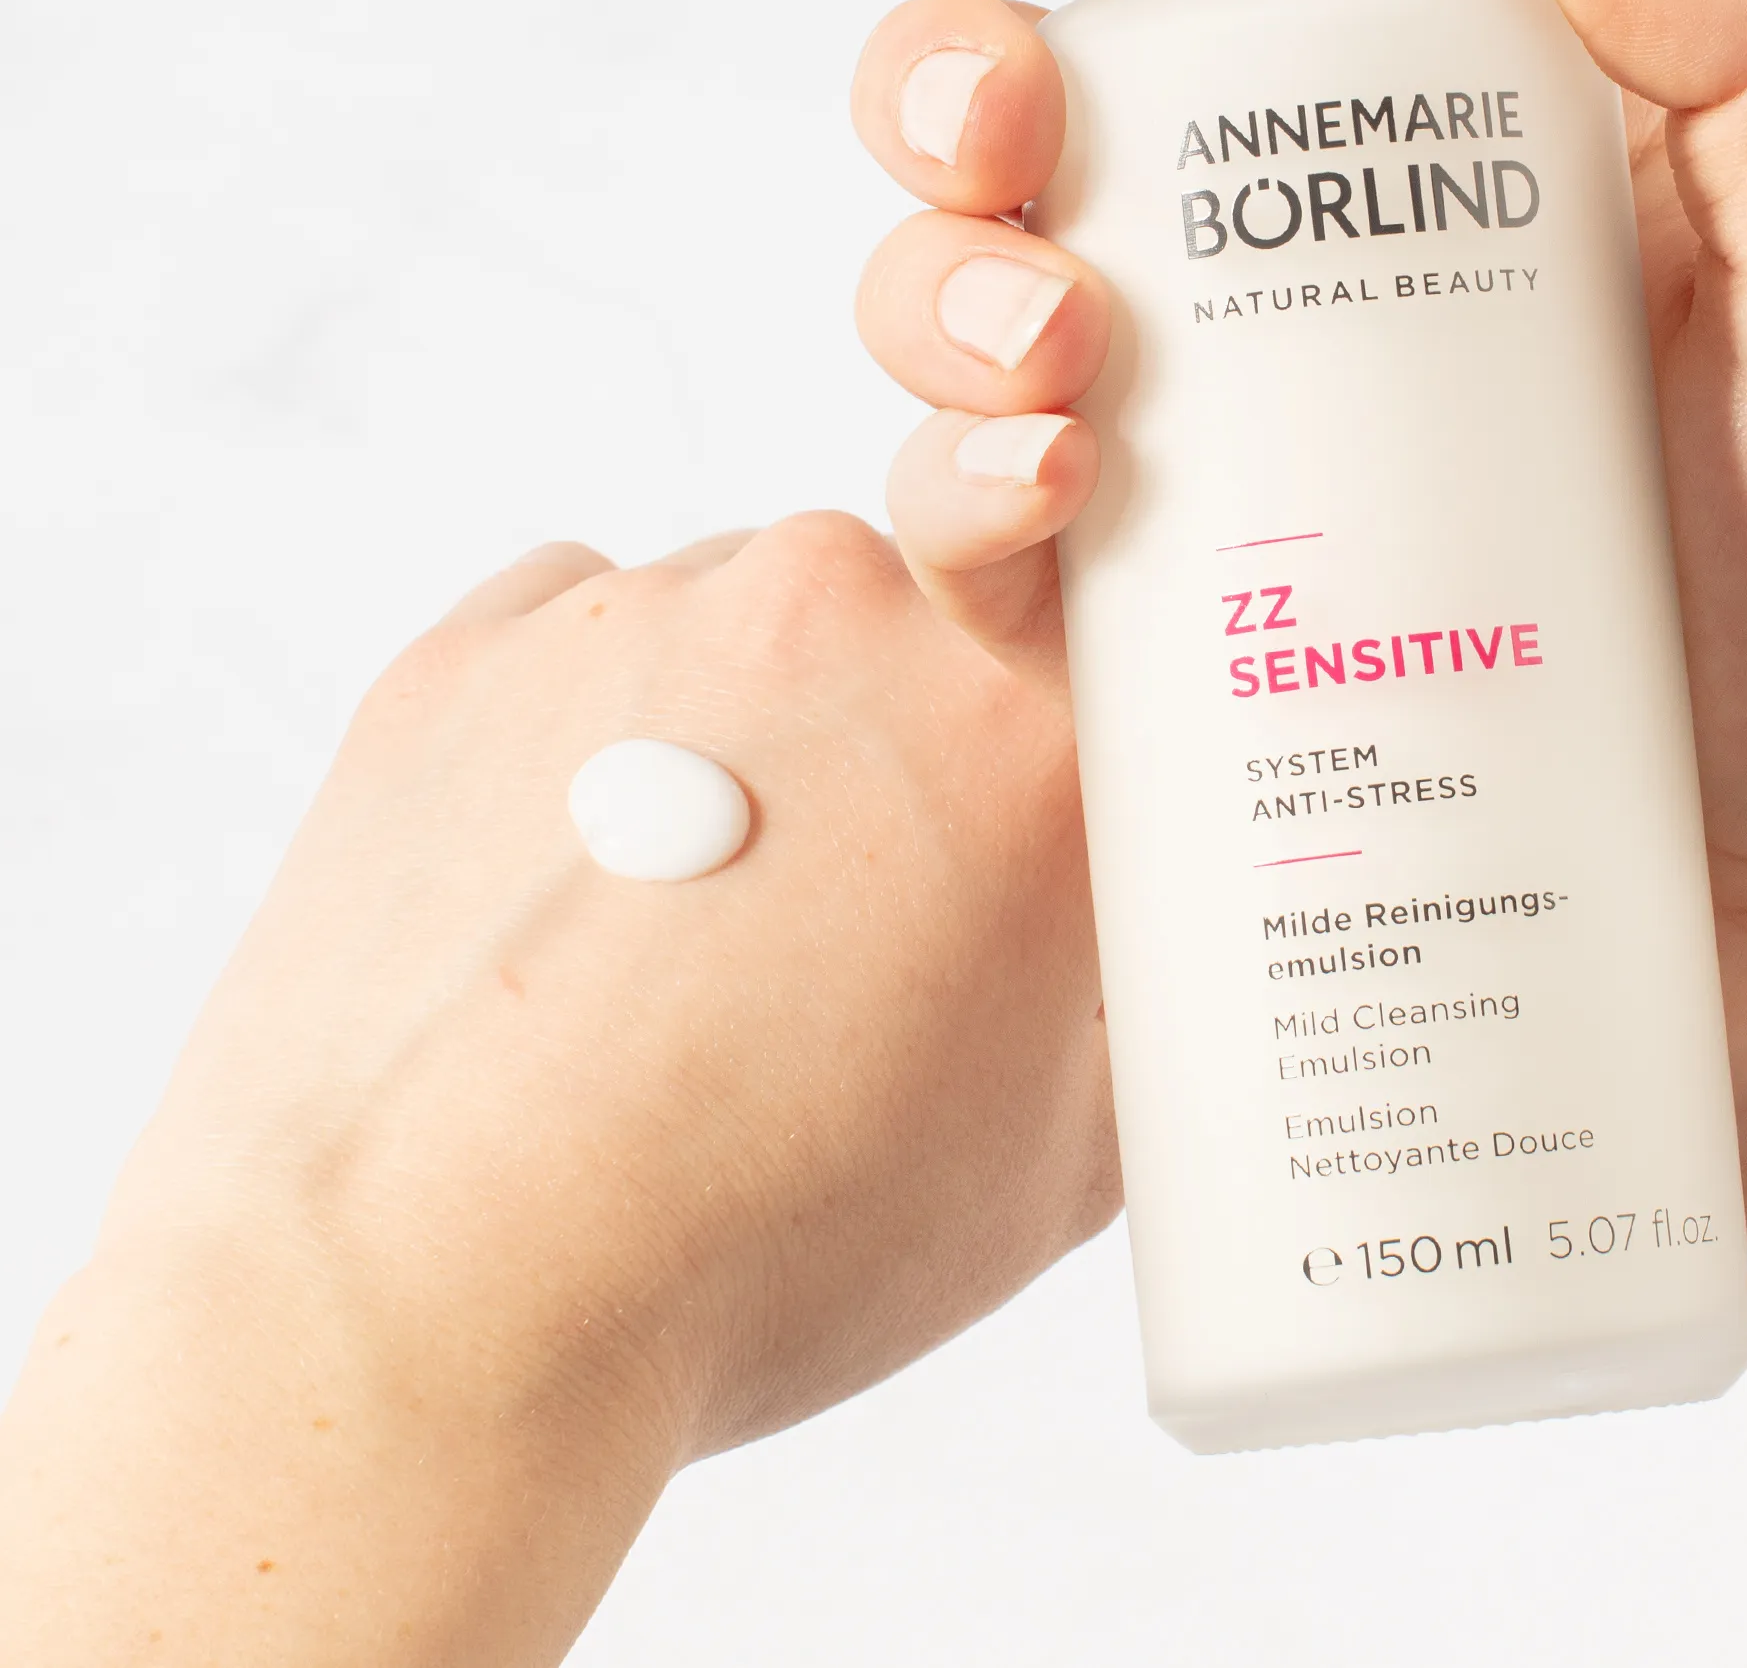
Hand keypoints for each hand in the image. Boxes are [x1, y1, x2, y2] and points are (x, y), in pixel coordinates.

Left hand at [0, 520, 1115, 1662]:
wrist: (419, 1301)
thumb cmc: (752, 1253)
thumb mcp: (1059, 1169)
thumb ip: (1148, 1000)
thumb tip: (1161, 944)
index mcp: (1020, 729)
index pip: (1102, 638)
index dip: (1068, 715)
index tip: (1027, 797)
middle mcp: (846, 613)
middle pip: (918, 623)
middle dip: (895, 740)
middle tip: (841, 921)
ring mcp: (642, 610)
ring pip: (737, 632)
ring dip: (734, 737)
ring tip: (665, 941)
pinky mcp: (471, 645)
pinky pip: (573, 644)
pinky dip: (583, 737)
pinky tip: (557, 897)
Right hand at [850, 0, 1746, 1663]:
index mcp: (1539, 134)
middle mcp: (1378, 268)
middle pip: (1113, 70)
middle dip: (987, 45)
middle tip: (1005, 114)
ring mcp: (1277, 453)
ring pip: (1004, 285)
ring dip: (939, 271)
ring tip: (1042, 363)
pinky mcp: (1208, 646)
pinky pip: (1012, 524)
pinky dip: (962, 481)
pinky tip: (1021, 508)